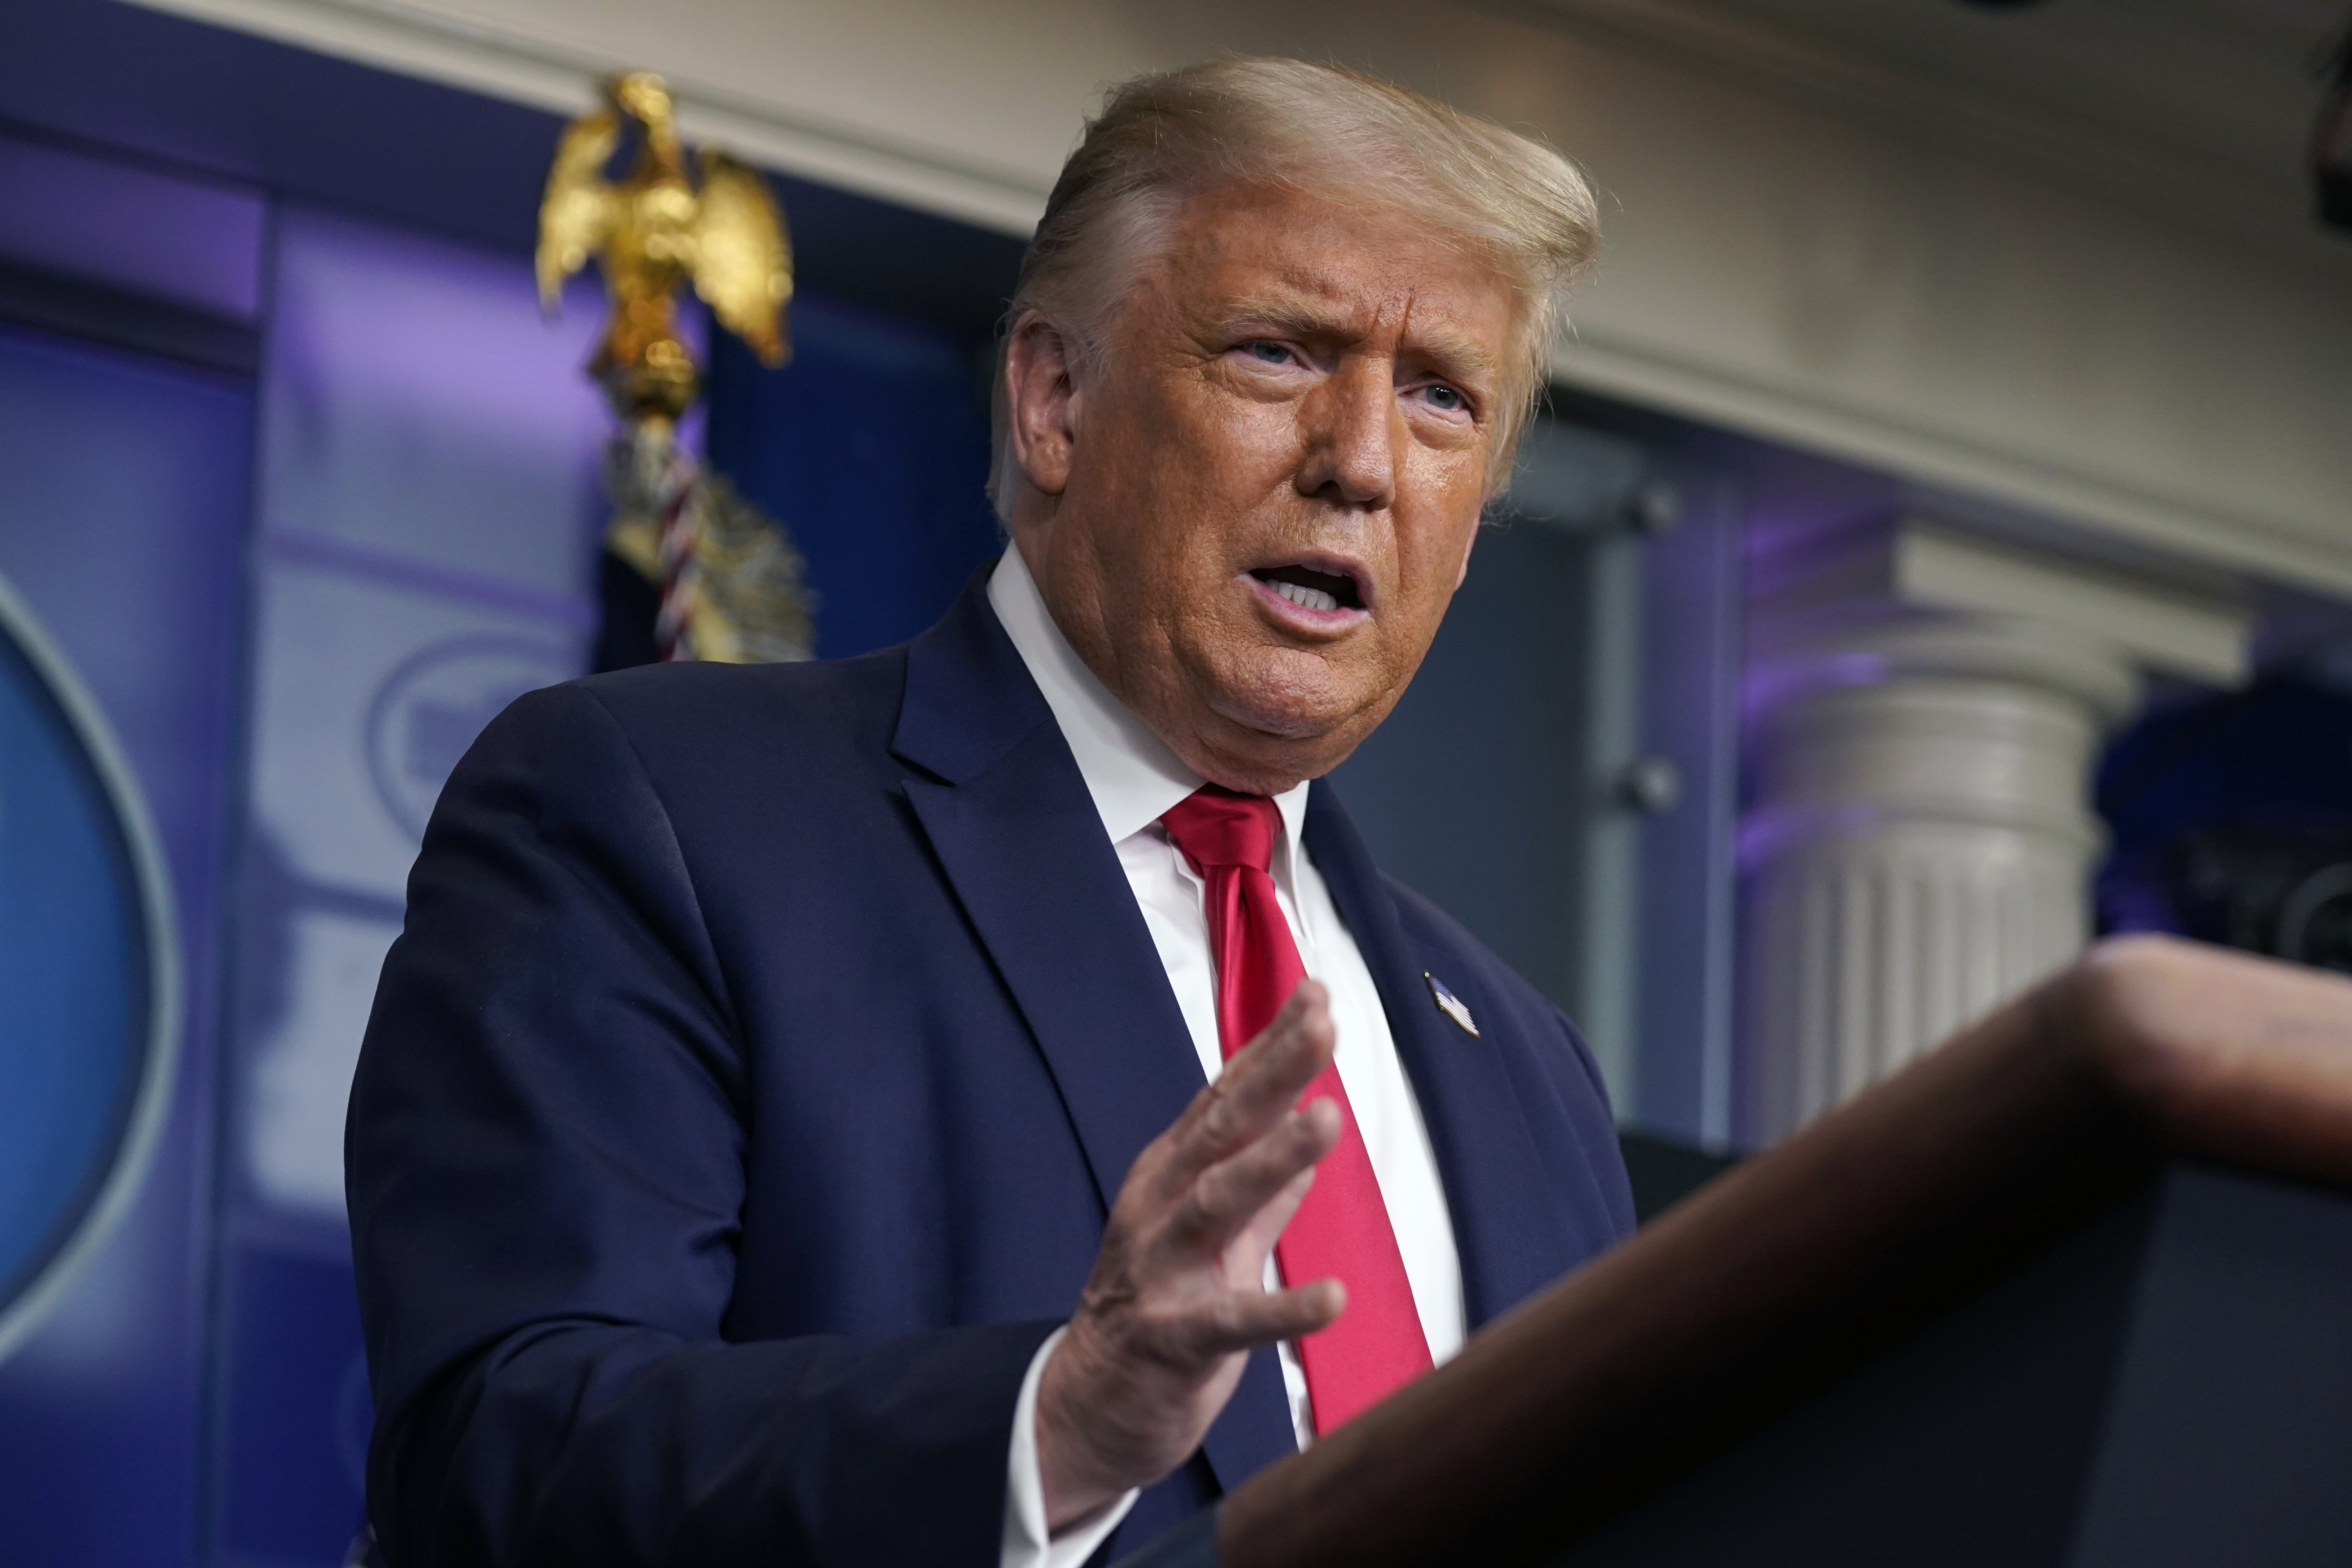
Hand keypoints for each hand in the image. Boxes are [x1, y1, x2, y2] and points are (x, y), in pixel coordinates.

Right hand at [1035, 981, 1346, 1530]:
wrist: (1089, 1405)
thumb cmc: (1161, 1308)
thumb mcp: (1218, 1235)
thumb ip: (1266, 1187)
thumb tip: (1309, 1122)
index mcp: (1172, 1175)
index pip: (1226, 1096)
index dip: (1270, 1045)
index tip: (1316, 994)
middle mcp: (1161, 1207)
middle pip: (1222, 1130)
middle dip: (1274, 1073)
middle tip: (1322, 1026)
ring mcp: (1161, 1271)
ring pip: (1217, 1202)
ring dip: (1273, 1159)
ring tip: (1328, 1119)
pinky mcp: (1170, 1338)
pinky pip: (1230, 1321)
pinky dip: (1281, 1309)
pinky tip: (1331, 1297)